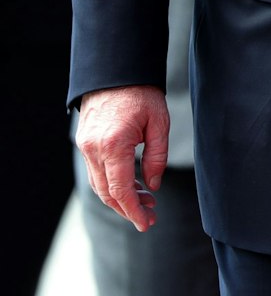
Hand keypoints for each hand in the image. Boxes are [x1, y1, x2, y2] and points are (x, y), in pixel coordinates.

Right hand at [75, 84, 168, 231]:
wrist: (116, 72)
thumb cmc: (142, 94)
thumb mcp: (159, 123)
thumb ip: (157, 157)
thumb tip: (153, 186)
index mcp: (113, 145)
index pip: (120, 189)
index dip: (133, 210)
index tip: (146, 223)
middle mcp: (94, 149)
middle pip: (107, 192)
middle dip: (128, 208)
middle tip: (151, 216)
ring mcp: (86, 146)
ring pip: (100, 184)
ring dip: (121, 196)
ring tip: (147, 201)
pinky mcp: (85, 143)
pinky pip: (97, 171)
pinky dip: (113, 182)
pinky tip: (133, 185)